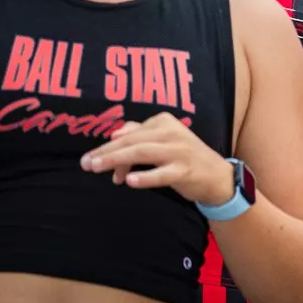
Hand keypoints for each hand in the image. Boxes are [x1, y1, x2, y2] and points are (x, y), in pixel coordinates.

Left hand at [81, 112, 235, 204]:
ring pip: (143, 153)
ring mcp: (179, 151)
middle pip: (132, 141)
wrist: (216, 175)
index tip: (92, 161)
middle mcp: (171, 133)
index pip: (130, 133)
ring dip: (118, 161)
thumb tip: (114, 134)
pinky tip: (129, 181)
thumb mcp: (163, 139)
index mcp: (163, 122)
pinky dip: (145, 177)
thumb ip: (139, 133)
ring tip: (98, 168)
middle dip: (106, 152)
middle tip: (85, 163)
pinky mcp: (185, 171)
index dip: (109, 148)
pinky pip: (162, 173)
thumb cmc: (184, 156)